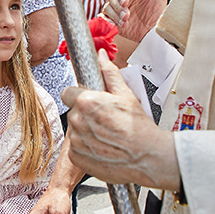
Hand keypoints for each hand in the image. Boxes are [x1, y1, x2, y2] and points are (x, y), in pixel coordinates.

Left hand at [61, 51, 179, 189]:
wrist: (147, 157)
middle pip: (73, 112)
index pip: (67, 93)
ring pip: (74, 130)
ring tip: (106, 134)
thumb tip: (101, 56)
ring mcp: (75, 141)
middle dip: (85, 114)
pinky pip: (76, 148)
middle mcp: (77, 121)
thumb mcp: (126, 94)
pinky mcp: (77, 157)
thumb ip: (109, 73)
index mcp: (86, 101)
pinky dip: (86, 148)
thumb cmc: (138, 127)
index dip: (79, 95)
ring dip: (85, 131)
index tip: (90, 101)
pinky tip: (103, 146)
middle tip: (104, 119)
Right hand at [102, 0, 170, 43]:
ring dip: (115, 15)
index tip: (125, 1)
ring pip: (107, 8)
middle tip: (127, 15)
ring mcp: (116, 9)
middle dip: (118, 7)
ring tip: (125, 21)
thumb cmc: (157, 10)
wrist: (153, 30)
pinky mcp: (113, 20)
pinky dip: (110, 22)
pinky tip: (119, 26)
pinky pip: (105, 18)